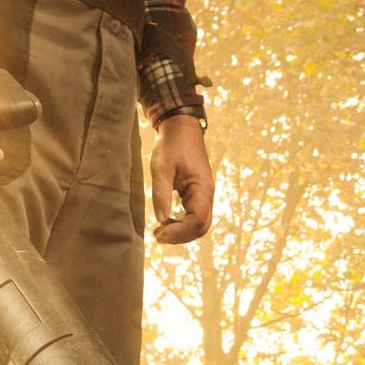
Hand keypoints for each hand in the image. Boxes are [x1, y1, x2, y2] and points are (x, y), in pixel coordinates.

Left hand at [150, 113, 213, 243]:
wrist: (182, 129)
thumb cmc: (172, 145)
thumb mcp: (162, 167)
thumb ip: (161, 193)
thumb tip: (161, 219)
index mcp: (202, 189)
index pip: (197, 221)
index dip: (179, 232)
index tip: (158, 232)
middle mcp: (208, 195)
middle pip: (201, 228)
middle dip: (180, 236)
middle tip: (157, 236)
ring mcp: (205, 196)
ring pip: (199, 225)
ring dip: (181, 232)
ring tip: (160, 231)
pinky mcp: (199, 195)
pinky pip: (195, 217)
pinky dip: (182, 224)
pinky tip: (167, 221)